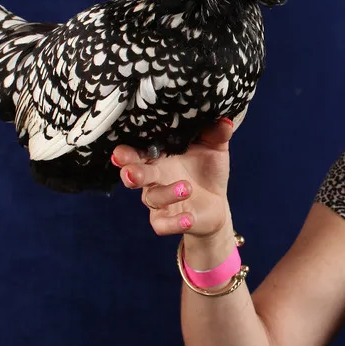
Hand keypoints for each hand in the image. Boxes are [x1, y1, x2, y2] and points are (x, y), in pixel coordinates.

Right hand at [113, 119, 234, 238]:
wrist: (217, 203)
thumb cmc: (207, 169)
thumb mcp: (215, 149)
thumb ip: (216, 135)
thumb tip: (225, 120)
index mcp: (159, 155)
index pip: (137, 151)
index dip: (126, 152)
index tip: (120, 152)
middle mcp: (154, 177)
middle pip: (133, 174)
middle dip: (131, 173)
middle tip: (132, 172)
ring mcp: (158, 200)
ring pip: (152, 198)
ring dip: (167, 193)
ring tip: (187, 188)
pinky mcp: (166, 220)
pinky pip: (162, 225)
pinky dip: (174, 222)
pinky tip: (188, 218)